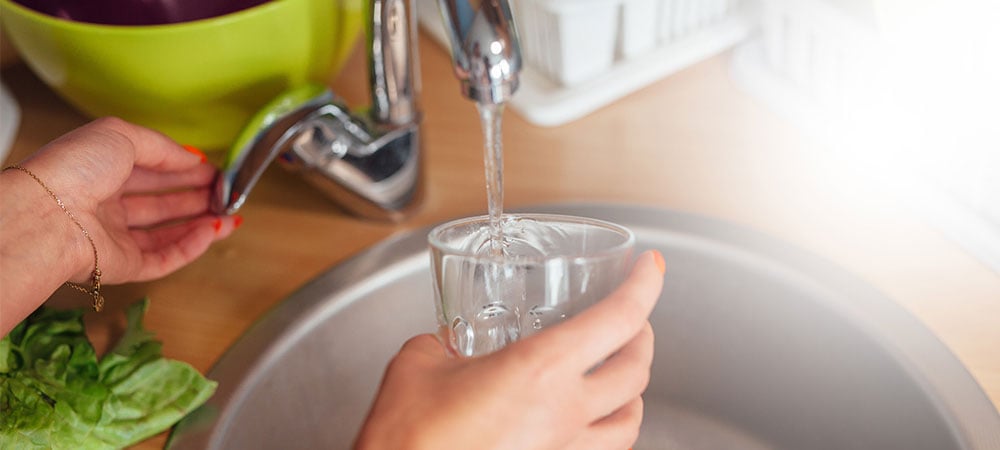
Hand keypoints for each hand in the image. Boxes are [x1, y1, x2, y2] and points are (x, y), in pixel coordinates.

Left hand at [1, 117, 238, 333]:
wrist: (49, 216)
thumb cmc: (73, 169)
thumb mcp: (121, 136)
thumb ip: (163, 147)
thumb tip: (193, 158)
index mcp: (99, 171)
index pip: (150, 171)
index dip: (184, 169)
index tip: (214, 170)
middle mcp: (105, 205)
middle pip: (161, 203)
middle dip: (197, 196)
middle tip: (227, 192)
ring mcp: (114, 238)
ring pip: (166, 233)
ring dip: (200, 223)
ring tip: (230, 214)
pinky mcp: (122, 266)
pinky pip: (165, 258)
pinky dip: (192, 246)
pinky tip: (213, 231)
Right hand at [354, 250, 665, 449]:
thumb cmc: (408, 437)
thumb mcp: (418, 365)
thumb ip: (441, 345)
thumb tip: (442, 346)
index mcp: (540, 370)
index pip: (619, 318)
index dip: (644, 286)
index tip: (650, 267)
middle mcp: (563, 413)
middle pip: (637, 370)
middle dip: (643, 337)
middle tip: (633, 320)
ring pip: (630, 423)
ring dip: (633, 393)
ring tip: (620, 377)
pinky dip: (606, 434)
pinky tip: (588, 427)